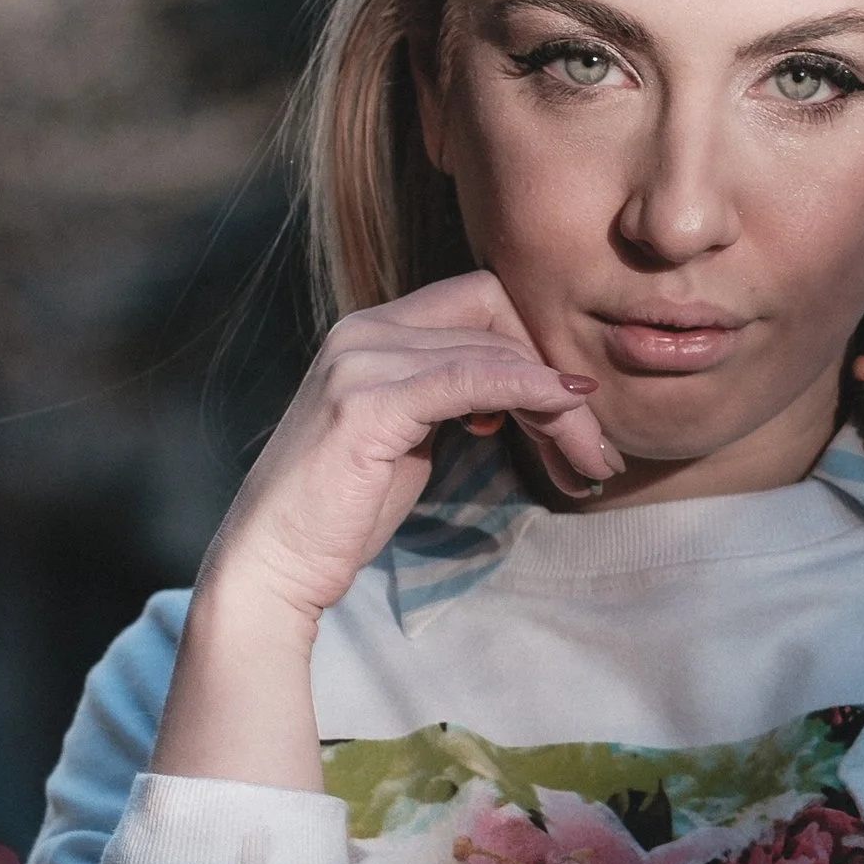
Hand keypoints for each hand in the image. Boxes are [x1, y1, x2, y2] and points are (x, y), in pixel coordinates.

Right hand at [152, 273, 623, 786]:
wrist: (271, 564)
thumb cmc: (340, 513)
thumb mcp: (407, 438)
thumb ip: (451, 398)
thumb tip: (523, 388)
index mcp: (374, 331)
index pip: (483, 299)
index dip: (536, 346)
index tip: (572, 410)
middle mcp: (365, 330)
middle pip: (497, 316)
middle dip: (558, 376)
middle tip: (592, 447)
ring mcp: (362, 361)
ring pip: (497, 351)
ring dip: (559, 406)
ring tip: (588, 460)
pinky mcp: (367, 405)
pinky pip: (473, 377)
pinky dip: (531, 393)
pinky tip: (564, 421)